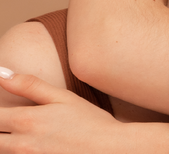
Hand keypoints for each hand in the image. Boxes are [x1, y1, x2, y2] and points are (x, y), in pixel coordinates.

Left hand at [0, 71, 136, 153]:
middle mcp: (21, 145)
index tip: (4, 109)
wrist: (109, 149)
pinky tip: (30, 145)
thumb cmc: (88, 122)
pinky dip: (15, 152)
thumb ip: (29, 85)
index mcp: (27, 121)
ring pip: (2, 151)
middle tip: (9, 121)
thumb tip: (0, 72)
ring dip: (5, 142)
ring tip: (16, 133)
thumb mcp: (62, 97)